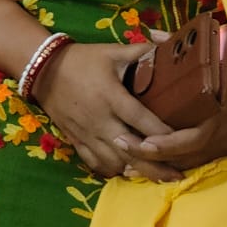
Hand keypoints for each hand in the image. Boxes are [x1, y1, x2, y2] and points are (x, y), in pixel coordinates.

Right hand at [31, 41, 182, 181]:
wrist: (42, 70)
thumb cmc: (81, 60)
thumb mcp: (111, 52)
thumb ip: (141, 52)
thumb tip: (170, 48)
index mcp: (111, 97)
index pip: (142, 120)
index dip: (164, 133)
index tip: (184, 141)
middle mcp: (100, 120)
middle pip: (131, 151)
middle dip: (156, 165)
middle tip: (178, 175)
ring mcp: (86, 134)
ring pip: (115, 162)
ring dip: (137, 171)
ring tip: (159, 177)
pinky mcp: (76, 141)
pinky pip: (96, 164)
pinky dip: (113, 171)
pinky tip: (128, 172)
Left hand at [120, 55, 226, 170]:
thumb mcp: (222, 59)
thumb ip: (186, 48)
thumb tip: (155, 35)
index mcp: (214, 115)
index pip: (188, 138)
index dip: (163, 143)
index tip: (141, 141)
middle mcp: (215, 137)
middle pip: (179, 156)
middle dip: (149, 156)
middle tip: (122, 148)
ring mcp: (219, 148)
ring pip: (184, 164)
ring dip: (156, 166)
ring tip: (127, 167)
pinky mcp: (222, 153)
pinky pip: (194, 164)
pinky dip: (172, 167)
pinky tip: (152, 169)